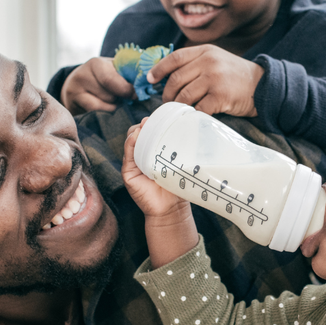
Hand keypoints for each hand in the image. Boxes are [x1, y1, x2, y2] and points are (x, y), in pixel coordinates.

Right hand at [61, 56, 133, 113]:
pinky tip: (107, 109)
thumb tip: (147, 81)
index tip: (136, 94)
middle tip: (127, 100)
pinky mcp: (72, 104)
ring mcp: (75, 91)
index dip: (127, 89)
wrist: (76, 86)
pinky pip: (95, 113)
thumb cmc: (102, 77)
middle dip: (121, 99)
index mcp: (96, 63)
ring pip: (103, 105)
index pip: (112, 79)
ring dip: (114, 106)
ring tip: (115, 102)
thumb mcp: (113, 70)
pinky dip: (105, 112)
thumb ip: (128, 73)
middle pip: (108, 95)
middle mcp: (82, 75)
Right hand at [123, 121, 197, 267]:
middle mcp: (141, 155)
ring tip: (146, 126)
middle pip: (137, 133)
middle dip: (144, 124)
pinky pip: (127, 154)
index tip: (160, 116)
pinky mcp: (128, 173)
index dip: (152, 123)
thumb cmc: (177, 186)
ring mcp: (133, 163)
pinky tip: (137, 137)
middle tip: (152, 120)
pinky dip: (131, 143)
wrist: (170, 208)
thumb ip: (183, 150)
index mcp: (152, 152)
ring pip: (130, 140)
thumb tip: (197, 131)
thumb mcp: (180, 164)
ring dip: (137, 131)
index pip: (148, 132)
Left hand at [148, 45, 263, 116]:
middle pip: (176, 79)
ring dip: (178, 106)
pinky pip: (198, 108)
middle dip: (167, 94)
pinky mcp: (220, 96)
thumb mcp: (216, 60)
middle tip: (166, 102)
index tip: (150, 79)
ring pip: (184, 95)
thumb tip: (168, 76)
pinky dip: (192, 114)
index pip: (175, 58)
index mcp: (205, 51)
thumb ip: (196, 63)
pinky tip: (192, 116)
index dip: (159, 69)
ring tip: (178, 111)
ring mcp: (214, 79)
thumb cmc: (235, 76)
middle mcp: (208, 62)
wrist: (262, 86)